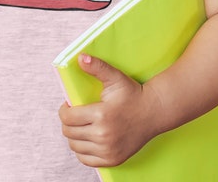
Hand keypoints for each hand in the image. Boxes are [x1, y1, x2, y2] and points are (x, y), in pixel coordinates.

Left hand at [58, 54, 158, 168]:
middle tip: (74, 114)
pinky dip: (82, 151)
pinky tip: (87, 139)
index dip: (63, 110)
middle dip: (67, 122)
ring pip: (75, 147)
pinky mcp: (113, 160)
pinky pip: (86, 160)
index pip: (67, 118)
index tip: (68, 105)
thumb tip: (81, 58)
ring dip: (73, 136)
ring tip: (80, 125)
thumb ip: (97, 67)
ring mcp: (108, 150)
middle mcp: (104, 136)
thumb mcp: (115, 77)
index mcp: (101, 115)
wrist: (154, 112)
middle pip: (69, 133)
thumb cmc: (133, 94)